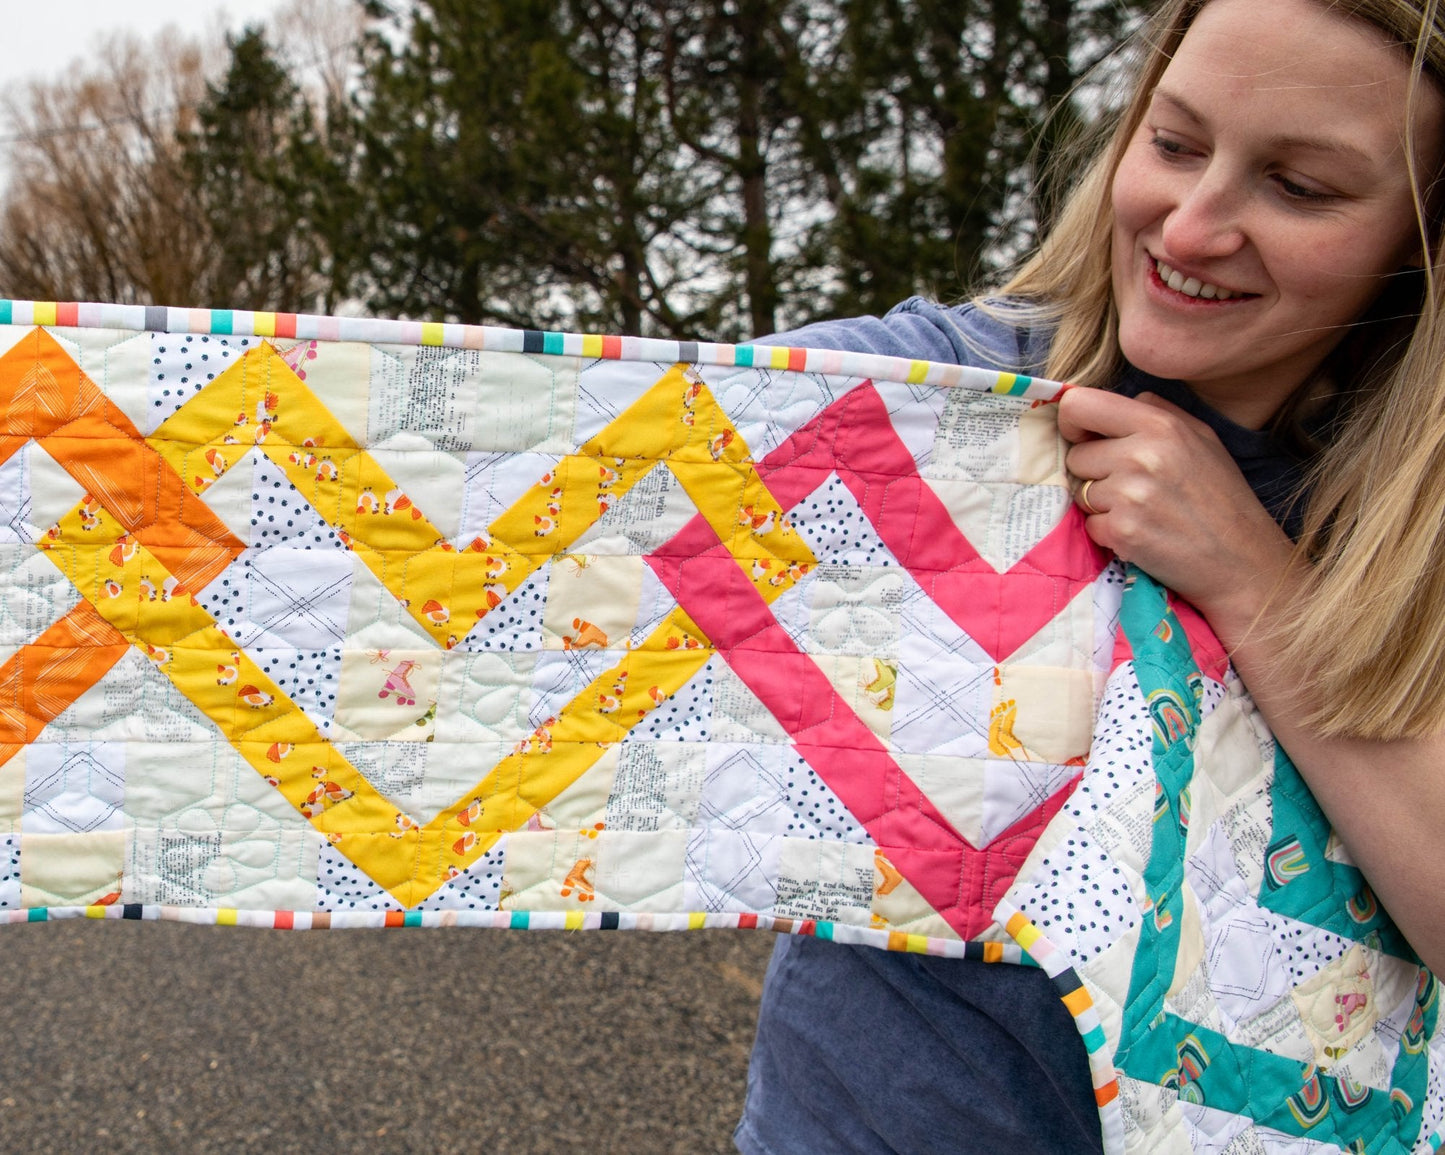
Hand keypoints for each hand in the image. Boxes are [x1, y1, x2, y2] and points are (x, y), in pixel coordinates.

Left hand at [1056, 387, 1293, 642]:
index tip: (1085, 438)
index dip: (1073, 422)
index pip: (1078, 404)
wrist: (1243, 561)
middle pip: (1075, 455)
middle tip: (1131, 486)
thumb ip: (1155, 412)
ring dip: (1102, 504)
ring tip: (1143, 511)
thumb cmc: (1221, 498)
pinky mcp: (1122, 532)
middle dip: (1093, 471)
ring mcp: (1129, 495)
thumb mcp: (1200, 438)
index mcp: (1159, 425)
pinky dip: (1108, 532)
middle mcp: (1141, 455)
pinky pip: (1090, 525)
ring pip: (1080, 491)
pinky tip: (1142, 534)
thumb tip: (1105, 405)